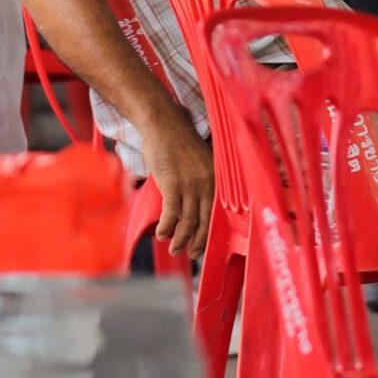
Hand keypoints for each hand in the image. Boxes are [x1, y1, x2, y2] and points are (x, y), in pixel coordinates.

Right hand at [135, 108, 214, 259]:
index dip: (209, 233)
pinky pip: (171, 214)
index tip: (203, 246)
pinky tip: (161, 234)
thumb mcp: (198, 162)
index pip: (216, 214)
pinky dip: (166, 227)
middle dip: (197, 242)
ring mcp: (191, 185)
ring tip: (174, 249)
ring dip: (180, 240)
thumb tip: (195, 206)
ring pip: (188, 222)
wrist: (163, 123)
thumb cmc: (177, 141)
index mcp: (216, 179)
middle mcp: (207, 184)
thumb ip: (200, 182)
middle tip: (191, 254)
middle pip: (204, 222)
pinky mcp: (173, 185)